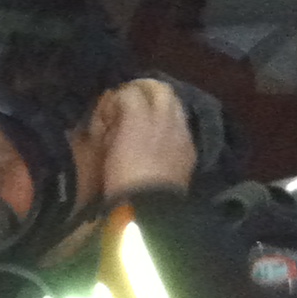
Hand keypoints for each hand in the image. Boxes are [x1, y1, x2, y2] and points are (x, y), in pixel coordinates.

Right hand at [94, 78, 197, 200]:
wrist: (150, 209)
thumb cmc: (120, 181)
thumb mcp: (106, 151)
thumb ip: (109, 129)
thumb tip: (112, 119)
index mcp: (139, 118)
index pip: (131, 92)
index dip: (119, 95)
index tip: (111, 106)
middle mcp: (164, 119)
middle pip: (160, 88)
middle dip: (145, 88)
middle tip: (132, 98)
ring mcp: (181, 133)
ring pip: (175, 103)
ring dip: (161, 104)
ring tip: (148, 115)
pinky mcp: (190, 149)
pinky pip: (181, 124)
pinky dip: (170, 123)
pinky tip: (161, 135)